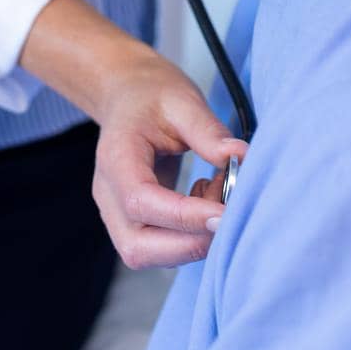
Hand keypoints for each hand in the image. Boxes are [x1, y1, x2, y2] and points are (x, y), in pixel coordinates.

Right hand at [90, 48, 246, 269]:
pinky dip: (189, 236)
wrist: (127, 94)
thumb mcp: (182, 100)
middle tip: (227, 210)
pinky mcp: (133, 222)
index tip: (226, 213)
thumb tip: (241, 159)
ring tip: (215, 193)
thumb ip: (209, 131)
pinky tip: (206, 199)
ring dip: (192, 240)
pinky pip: (158, 247)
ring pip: (147, 255)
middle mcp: (108, 193)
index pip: (141, 201)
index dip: (184, 216)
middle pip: (137, 246)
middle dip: (190, 242)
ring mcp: (116, 212)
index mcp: (116, 158)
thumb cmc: (152, 94)